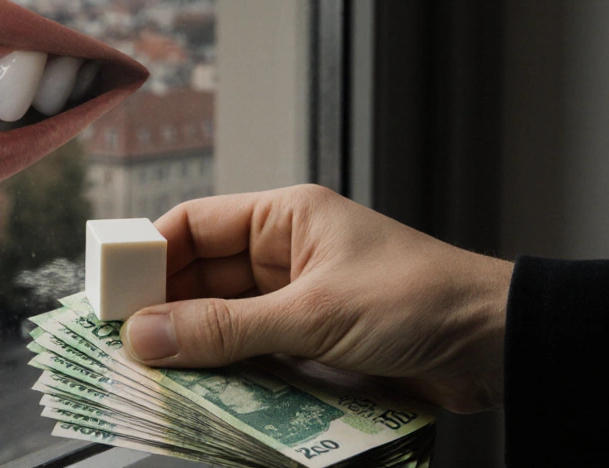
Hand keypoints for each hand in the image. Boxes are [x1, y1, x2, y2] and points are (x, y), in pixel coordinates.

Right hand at [119, 184, 511, 412]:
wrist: (498, 345)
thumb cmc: (418, 301)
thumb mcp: (314, 314)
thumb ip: (227, 329)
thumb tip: (146, 336)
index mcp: (285, 217)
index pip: (193, 225)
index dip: (148, 255)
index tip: (110, 293)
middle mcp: (285, 252)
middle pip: (201, 276)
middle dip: (164, 309)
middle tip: (123, 347)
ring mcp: (298, 298)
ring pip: (223, 319)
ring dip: (195, 346)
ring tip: (155, 376)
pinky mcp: (313, 340)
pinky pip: (253, 351)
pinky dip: (228, 370)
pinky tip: (204, 391)